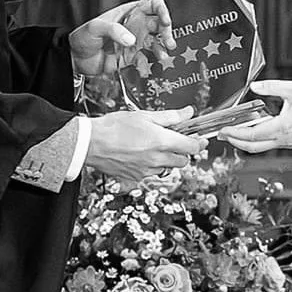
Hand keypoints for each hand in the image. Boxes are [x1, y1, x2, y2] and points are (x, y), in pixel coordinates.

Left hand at [69, 0, 175, 76]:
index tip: (164, 18)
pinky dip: (151, 61)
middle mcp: (135, 25)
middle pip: (158, 22)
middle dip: (166, 30)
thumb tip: (131, 39)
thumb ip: (113, 30)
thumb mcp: (95, 27)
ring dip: (162, 46)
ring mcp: (135, 41)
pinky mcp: (132, 57)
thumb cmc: (83, 37)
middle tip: (168, 39)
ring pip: (156, 40)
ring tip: (163, 54)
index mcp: (128, 12)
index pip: (151, 4)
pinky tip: (151, 64)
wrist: (75, 59)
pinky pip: (147, 58)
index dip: (161, 8)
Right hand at [85, 107, 206, 184]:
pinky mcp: (136, 178)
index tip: (200, 139)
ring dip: (168, 159)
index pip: (192, 147)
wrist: (91, 143)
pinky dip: (153, 166)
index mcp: (161, 142)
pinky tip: (143, 155)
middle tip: (176, 141)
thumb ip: (170, 116)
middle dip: (183, 152)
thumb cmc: (114, 127)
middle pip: (183, 161)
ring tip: (155, 146)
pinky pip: (152, 174)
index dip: (198, 142)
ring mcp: (146, 171)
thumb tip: (188, 113)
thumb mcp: (145, 115)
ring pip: (168, 168)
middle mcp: (156, 159)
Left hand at [217, 80, 291, 152]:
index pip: (252, 135)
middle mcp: (284, 139)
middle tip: (222, 136)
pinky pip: (269, 143)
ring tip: (233, 133)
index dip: (235, 134)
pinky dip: (257, 139)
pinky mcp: (291, 141)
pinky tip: (251, 130)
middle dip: (235, 142)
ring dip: (245, 141)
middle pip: (253, 147)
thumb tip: (254, 87)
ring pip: (261, 147)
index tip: (223, 131)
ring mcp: (288, 142)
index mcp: (283, 128)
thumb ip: (271, 87)